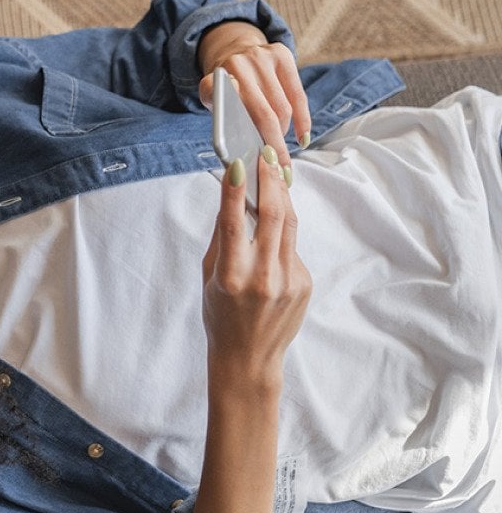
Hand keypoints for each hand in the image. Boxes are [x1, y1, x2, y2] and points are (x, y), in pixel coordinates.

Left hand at [198, 21, 310, 166]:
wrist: (233, 52)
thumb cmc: (226, 93)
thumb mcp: (215, 108)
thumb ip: (225, 126)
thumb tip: (243, 162)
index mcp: (212, 82)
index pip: (229, 114)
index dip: (243, 138)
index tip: (259, 162)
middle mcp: (235, 65)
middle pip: (263, 115)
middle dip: (273, 146)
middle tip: (279, 169)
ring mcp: (260, 56)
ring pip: (282, 107)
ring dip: (283, 133)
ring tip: (280, 151)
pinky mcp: (281, 54)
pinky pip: (298, 95)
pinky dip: (302, 120)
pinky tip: (302, 138)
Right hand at [202, 153, 311, 388]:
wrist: (248, 358)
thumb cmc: (220, 317)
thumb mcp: (209, 277)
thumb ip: (222, 238)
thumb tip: (229, 198)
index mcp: (230, 276)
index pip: (233, 223)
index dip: (235, 189)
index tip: (238, 162)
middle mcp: (262, 277)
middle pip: (272, 215)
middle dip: (270, 180)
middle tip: (267, 154)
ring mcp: (288, 281)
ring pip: (287, 225)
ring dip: (281, 195)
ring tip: (275, 172)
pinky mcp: (304, 283)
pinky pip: (291, 247)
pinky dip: (281, 231)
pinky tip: (272, 228)